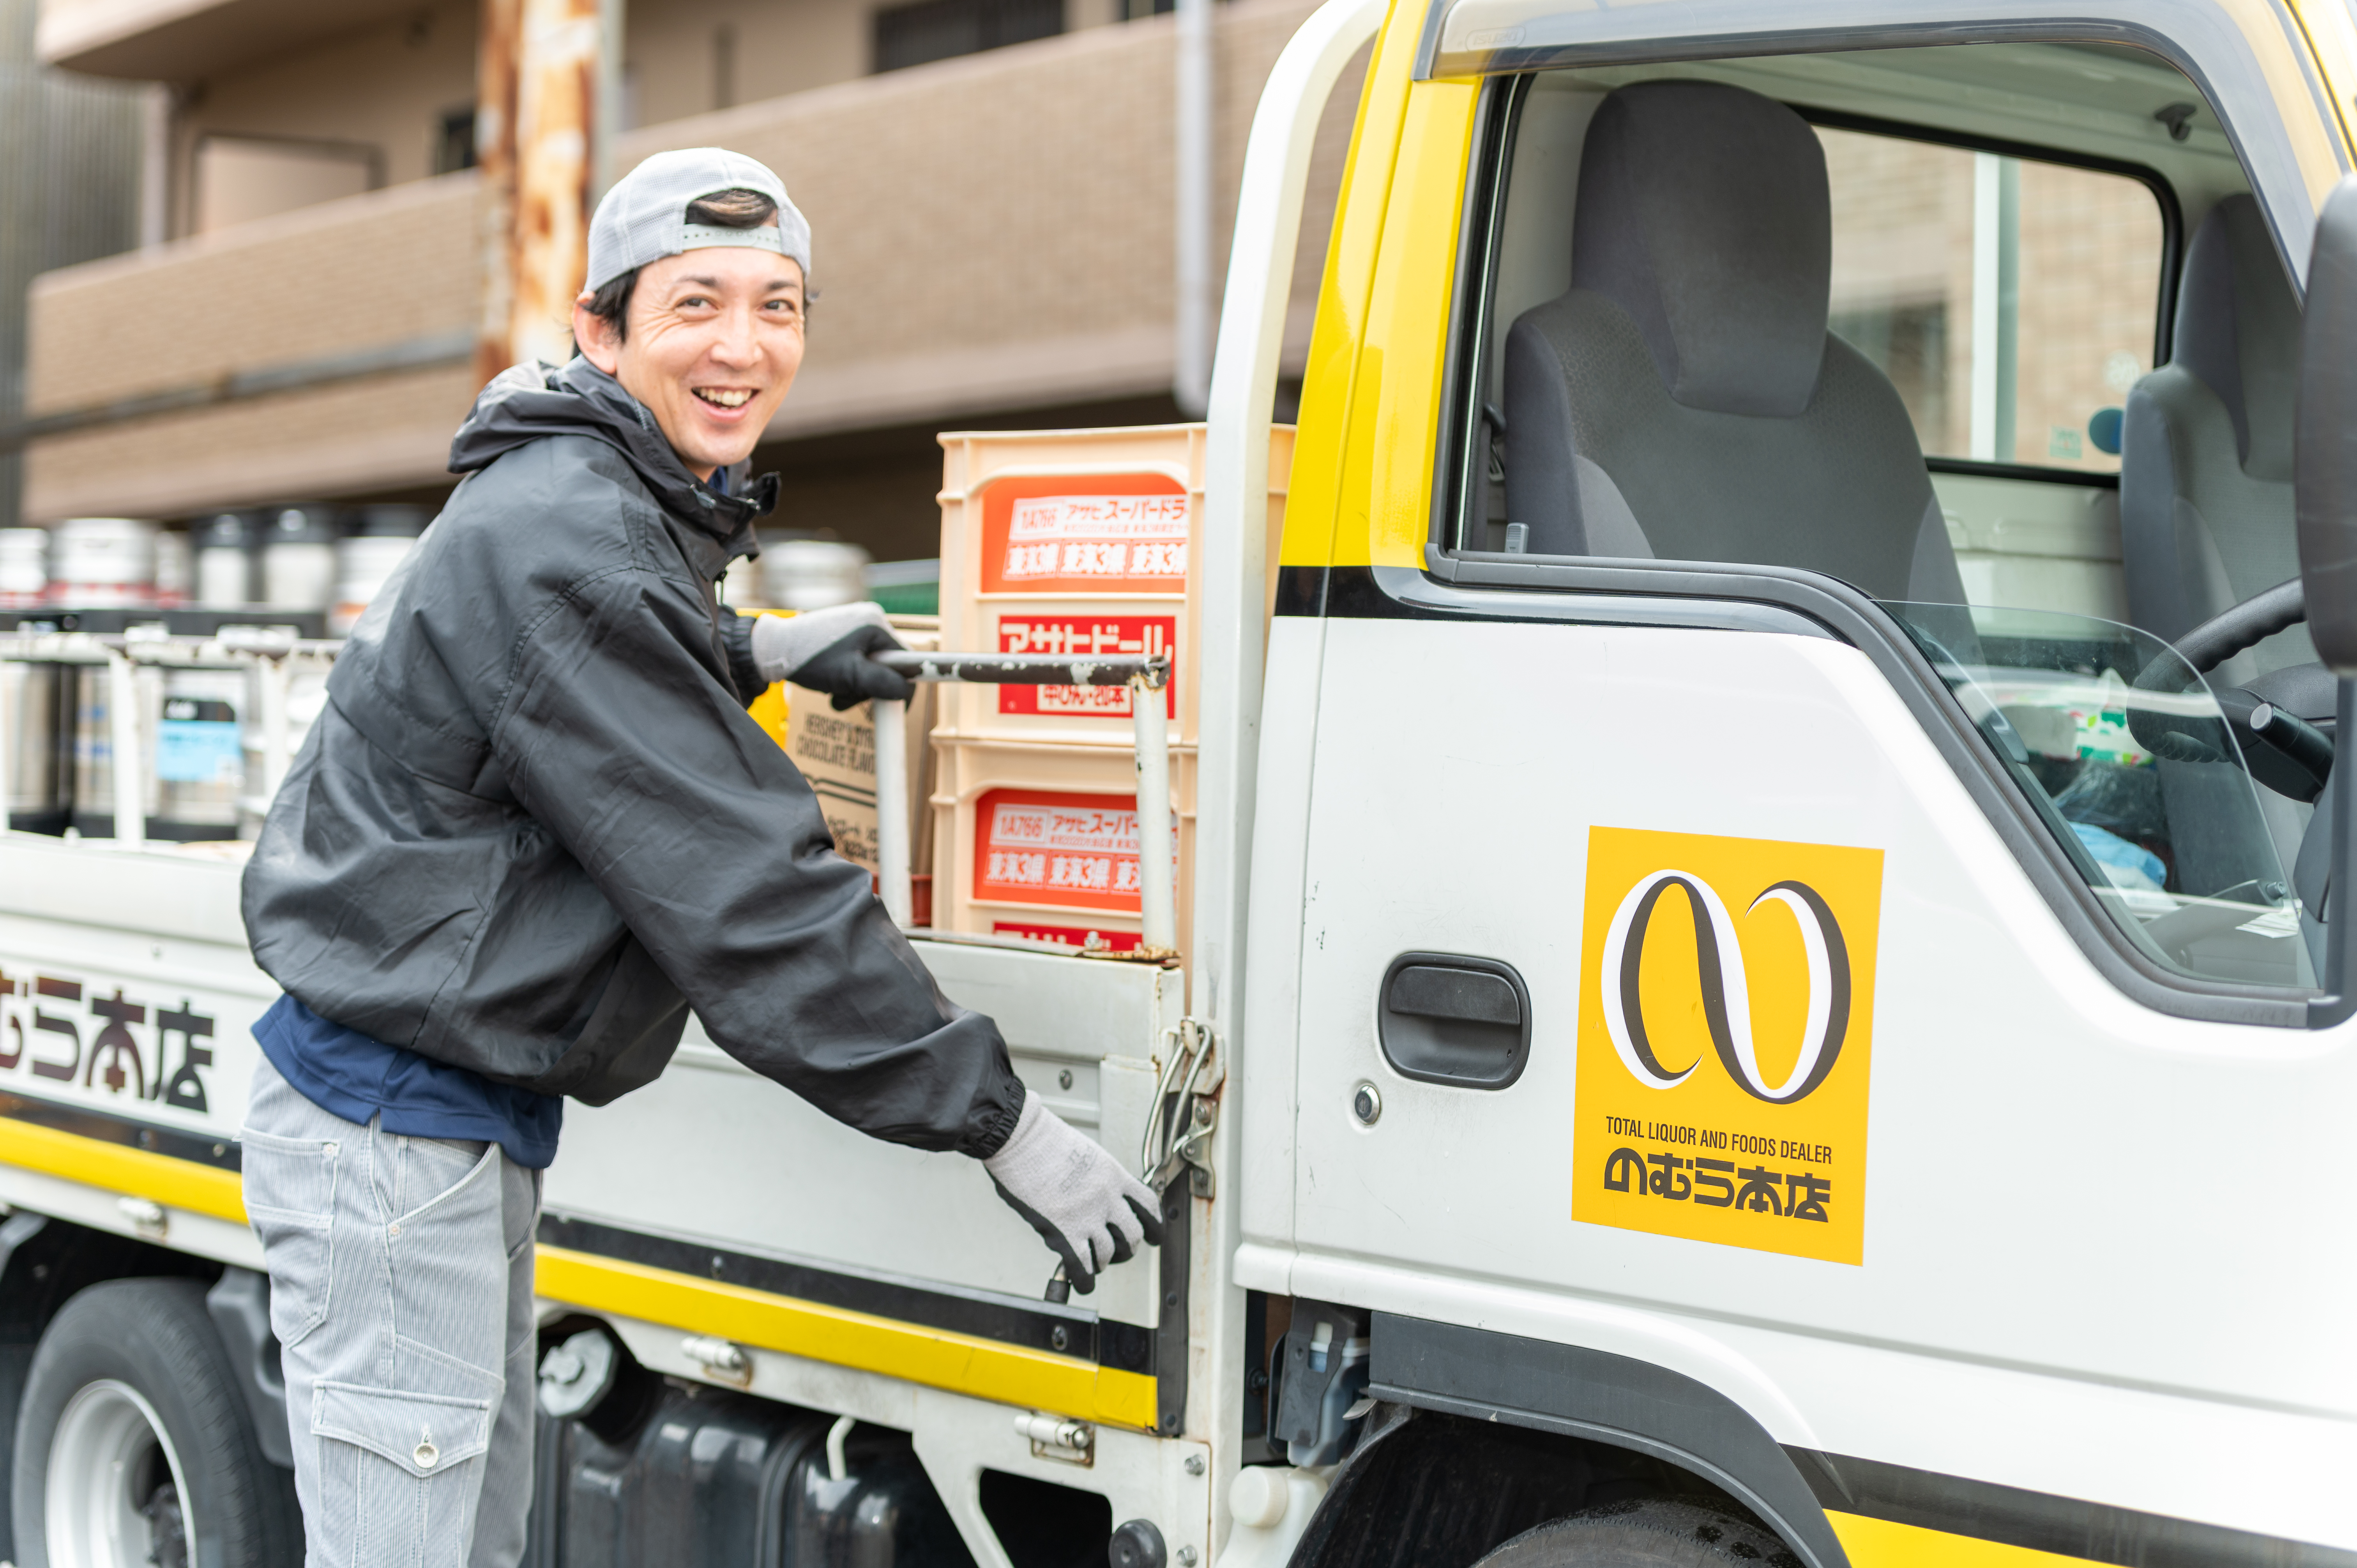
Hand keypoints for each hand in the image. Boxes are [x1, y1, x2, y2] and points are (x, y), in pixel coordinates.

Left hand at [749, 602, 913, 709]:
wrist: (771, 650)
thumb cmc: (809, 659)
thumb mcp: (850, 676)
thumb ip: (882, 683)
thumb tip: (907, 691)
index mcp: (875, 623)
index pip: (906, 659)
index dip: (902, 686)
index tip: (893, 705)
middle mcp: (869, 620)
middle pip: (888, 665)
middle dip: (871, 688)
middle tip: (848, 699)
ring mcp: (855, 627)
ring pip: (871, 667)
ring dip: (857, 687)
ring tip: (835, 692)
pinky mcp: (843, 636)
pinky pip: (858, 662)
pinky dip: (848, 678)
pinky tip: (830, 682)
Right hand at [983, 1096, 1163, 1293]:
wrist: (1019, 1137)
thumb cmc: (1043, 1140)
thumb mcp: (1086, 1154)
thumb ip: (1097, 1179)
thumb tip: (1096, 1201)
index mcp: (1114, 1175)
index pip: (1147, 1205)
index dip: (1154, 1225)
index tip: (1154, 1235)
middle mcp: (1106, 1197)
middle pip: (1132, 1236)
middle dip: (1126, 1249)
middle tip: (1117, 1252)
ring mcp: (1086, 1216)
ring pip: (1108, 1254)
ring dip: (1102, 1263)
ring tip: (1092, 1263)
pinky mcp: (1063, 1232)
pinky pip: (1083, 1267)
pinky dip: (1085, 1281)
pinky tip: (1082, 1283)